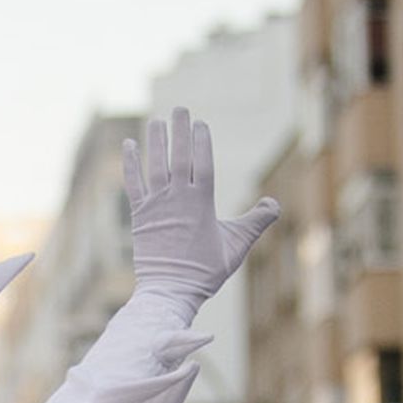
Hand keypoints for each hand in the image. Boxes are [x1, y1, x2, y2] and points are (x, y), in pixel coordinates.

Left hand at [122, 108, 278, 310]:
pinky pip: (133, 185)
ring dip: (156, 141)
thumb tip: (274, 204)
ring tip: (158, 120)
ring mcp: (157, 207)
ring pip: (155, 166)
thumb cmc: (205, 272)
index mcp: (201, 203)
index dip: (201, 140)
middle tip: (180, 108)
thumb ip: (256, 222)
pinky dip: (130, 165)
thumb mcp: (237, 246)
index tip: (200, 123)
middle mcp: (177, 199)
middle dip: (180, 131)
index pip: (202, 162)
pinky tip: (127, 145)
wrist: (170, 293)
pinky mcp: (139, 217)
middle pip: (179, 157)